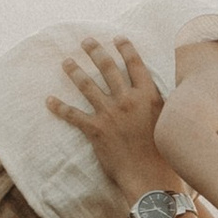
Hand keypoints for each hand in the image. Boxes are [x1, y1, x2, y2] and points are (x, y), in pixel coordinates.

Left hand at [48, 36, 165, 197]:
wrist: (151, 179)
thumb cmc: (165, 156)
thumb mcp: (168, 123)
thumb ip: (161, 105)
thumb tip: (158, 94)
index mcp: (148, 96)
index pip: (135, 65)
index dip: (125, 49)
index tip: (117, 38)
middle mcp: (128, 100)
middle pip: (108, 68)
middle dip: (95, 52)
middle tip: (86, 41)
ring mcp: (110, 114)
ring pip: (87, 86)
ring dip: (75, 72)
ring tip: (66, 62)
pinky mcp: (96, 130)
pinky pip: (73, 115)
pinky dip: (59, 108)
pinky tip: (48, 100)